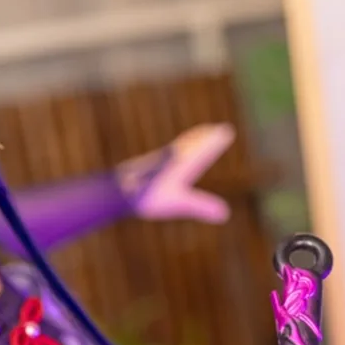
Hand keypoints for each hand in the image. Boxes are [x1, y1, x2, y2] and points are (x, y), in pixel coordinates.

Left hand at [116, 124, 234, 223]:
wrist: (118, 190)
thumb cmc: (150, 196)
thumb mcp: (180, 203)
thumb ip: (203, 206)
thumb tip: (225, 214)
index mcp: (185, 161)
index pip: (205, 148)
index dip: (215, 141)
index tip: (226, 131)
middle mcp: (174, 156)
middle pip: (193, 142)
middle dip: (206, 137)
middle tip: (217, 130)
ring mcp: (161, 159)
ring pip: (180, 146)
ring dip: (192, 140)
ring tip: (197, 137)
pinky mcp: (150, 164)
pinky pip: (168, 154)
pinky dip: (177, 149)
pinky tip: (170, 157)